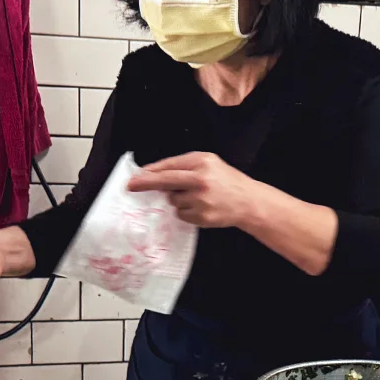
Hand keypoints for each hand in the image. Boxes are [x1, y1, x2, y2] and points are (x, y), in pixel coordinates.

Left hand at [126, 152, 260, 227]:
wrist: (249, 202)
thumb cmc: (227, 181)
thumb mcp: (210, 163)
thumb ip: (186, 166)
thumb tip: (156, 176)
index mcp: (202, 162)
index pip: (170, 165)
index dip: (151, 171)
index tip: (135, 175)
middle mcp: (201, 180)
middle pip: (166, 181)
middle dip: (146, 183)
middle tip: (130, 186)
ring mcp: (201, 200)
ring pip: (173, 201)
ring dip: (178, 200)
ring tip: (197, 197)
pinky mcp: (202, 216)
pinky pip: (181, 214)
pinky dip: (186, 212)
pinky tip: (200, 207)